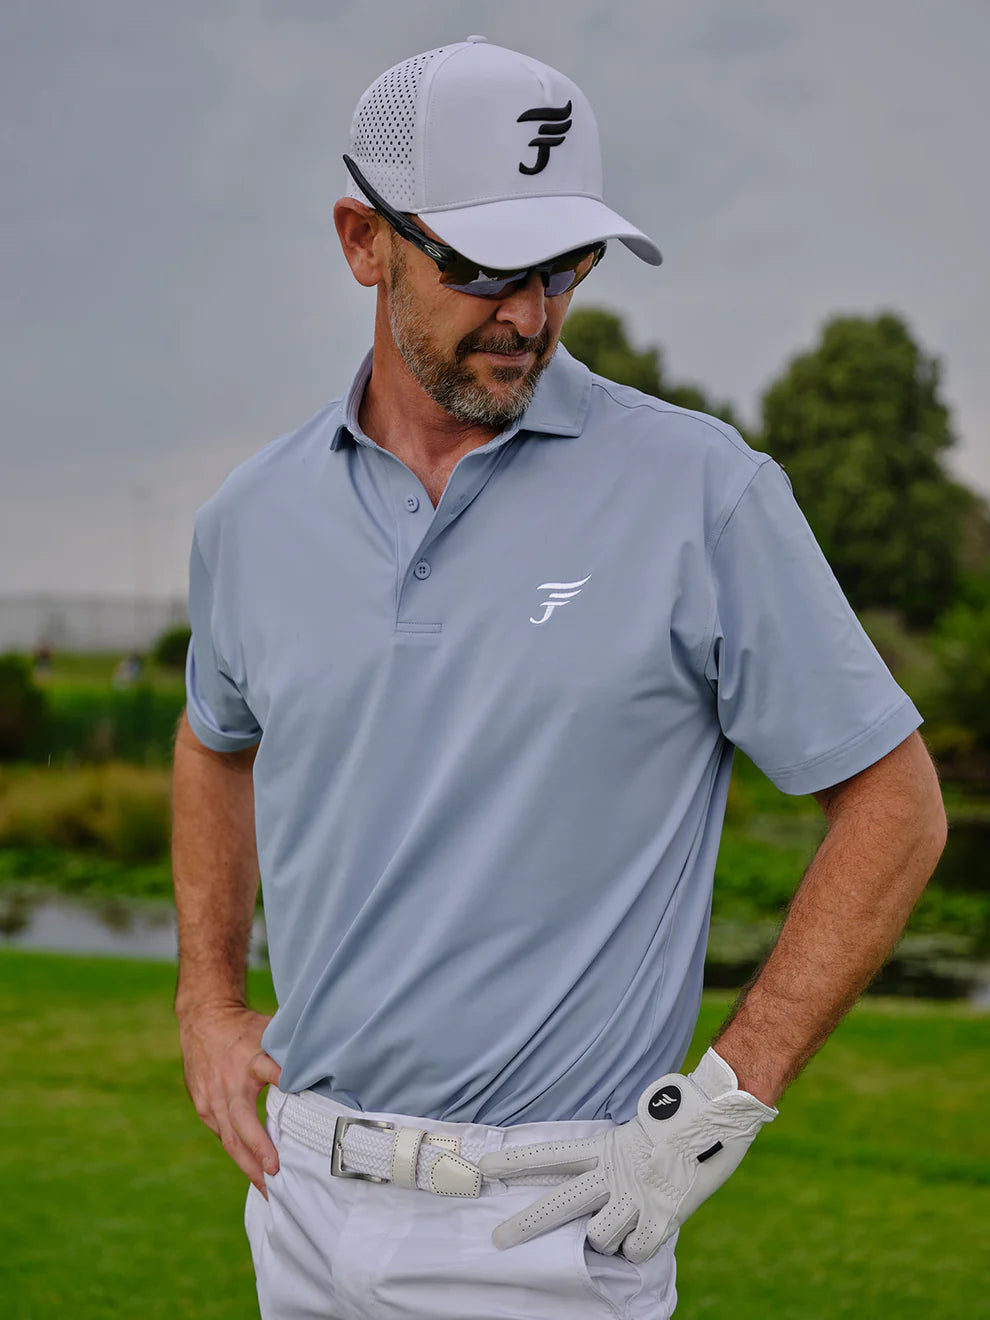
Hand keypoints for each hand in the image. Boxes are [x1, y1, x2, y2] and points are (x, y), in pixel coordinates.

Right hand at [178, 1003, 281, 1196]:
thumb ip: (291, 1050)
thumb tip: (328, 1064)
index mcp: (249, 1058)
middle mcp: (227, 1083)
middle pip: (241, 1122)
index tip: (293, 1096)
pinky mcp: (203, 1108)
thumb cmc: (245, 1028)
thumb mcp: (269, 1028)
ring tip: (268, 1190)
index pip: (267, 1069)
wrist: (203, 1021)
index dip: (281, 1079)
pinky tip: (253, 1173)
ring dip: (248, 1165)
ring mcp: (211, 1099)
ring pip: (230, 1139)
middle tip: (276, 1173)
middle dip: (258, 1150)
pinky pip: (223, 1136)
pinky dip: (238, 1154)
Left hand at [478, 1048, 775, 1262]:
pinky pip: (634, 1251)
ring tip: (625, 1217)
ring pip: (598, 1236)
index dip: (518, 1160)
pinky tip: (649, 1226)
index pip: (553, 1153)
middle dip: (526, 1223)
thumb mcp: (636, 1132)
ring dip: (607, 1236)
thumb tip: (596, 1186)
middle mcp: (614, 1174)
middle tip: (497, 1239)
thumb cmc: (680, 1121)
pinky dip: (639, 1245)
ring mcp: (636, 1198)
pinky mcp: (661, 1218)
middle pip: (560, 1202)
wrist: (719, 1115)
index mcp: (606, 1147)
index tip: (486, 1165)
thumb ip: (613, 1160)